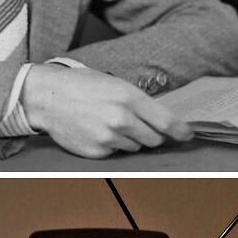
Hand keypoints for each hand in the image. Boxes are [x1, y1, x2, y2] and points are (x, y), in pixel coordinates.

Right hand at [21, 64, 193, 157]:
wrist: (48, 97)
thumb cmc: (82, 86)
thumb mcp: (115, 84)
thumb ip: (139, 102)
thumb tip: (162, 121)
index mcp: (129, 98)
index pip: (167, 122)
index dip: (181, 131)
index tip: (188, 135)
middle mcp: (122, 119)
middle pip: (154, 139)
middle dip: (152, 135)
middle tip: (140, 126)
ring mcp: (109, 138)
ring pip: (136, 147)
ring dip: (131, 139)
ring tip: (110, 124)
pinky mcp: (98, 151)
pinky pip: (116, 153)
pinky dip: (112, 146)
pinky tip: (98, 132)